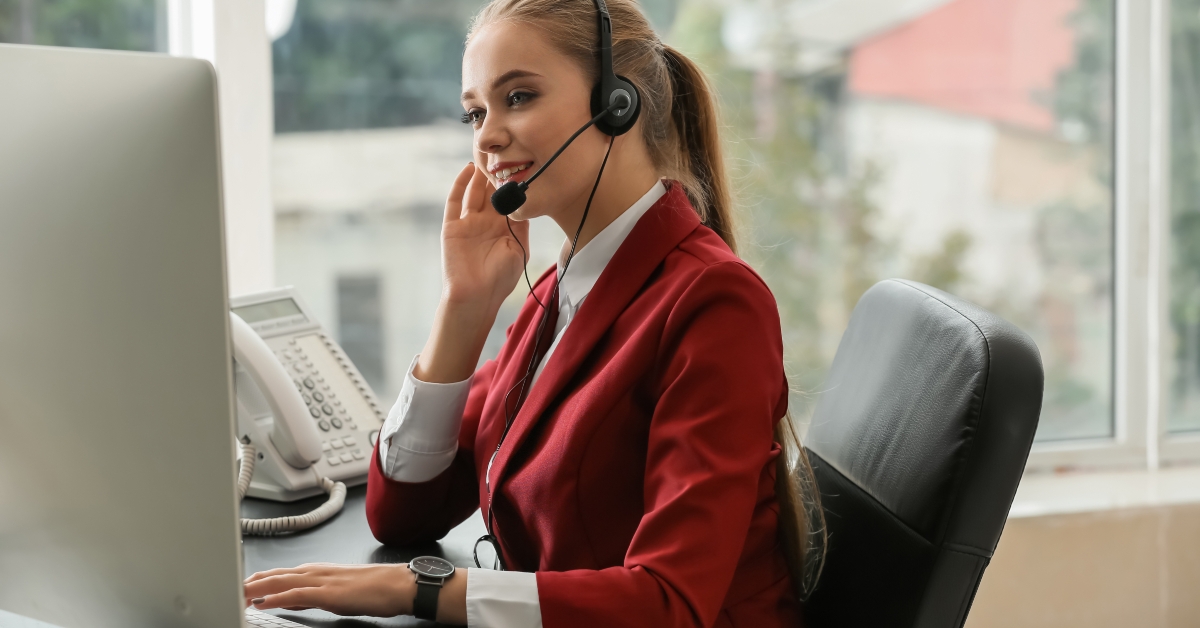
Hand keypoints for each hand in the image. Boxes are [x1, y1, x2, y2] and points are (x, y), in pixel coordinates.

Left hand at [243, 562, 413, 616]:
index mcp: (317, 571)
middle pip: (275, 575)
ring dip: (257, 588)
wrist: (397, 585)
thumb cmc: (374, 588)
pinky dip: (277, 597)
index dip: (257, 579)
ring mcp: (321, 581)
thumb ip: (310, 596)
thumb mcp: (336, 592)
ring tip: (237, 594)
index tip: (240, 585)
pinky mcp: (328, 593)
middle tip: (228, 588)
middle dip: (250, 582)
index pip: (280, 573)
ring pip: (281, 581)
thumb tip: (288, 601)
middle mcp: (316, 572)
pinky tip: (263, 602)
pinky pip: (297, 595)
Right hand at [440, 162, 528, 310]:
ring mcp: (468, 223)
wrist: (475, 298)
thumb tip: (525, 200)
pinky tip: (468, 169)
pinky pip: (455, 201)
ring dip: (480, 173)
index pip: (509, 199)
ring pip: (474, 192)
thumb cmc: (500, 279)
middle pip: (491, 191)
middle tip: (504, 149)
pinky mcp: (452, 227)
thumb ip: (521, 225)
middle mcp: (486, 222)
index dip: (514, 182)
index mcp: (504, 228)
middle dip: (497, 172)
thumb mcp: (519, 249)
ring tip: (487, 153)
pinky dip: (460, 184)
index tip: (523, 161)